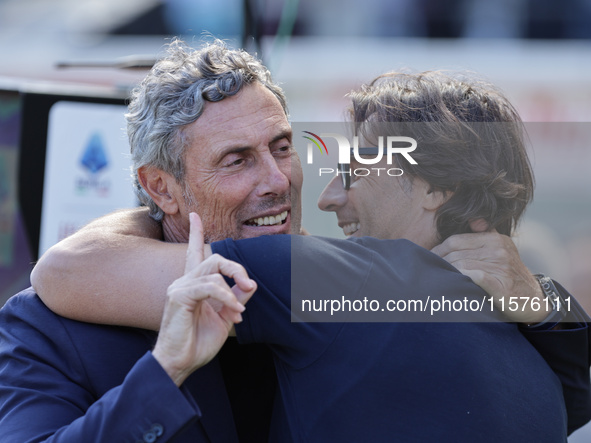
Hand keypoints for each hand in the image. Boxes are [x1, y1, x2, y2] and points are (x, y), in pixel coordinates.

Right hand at [153, 213, 256, 385]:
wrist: (180, 363)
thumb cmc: (198, 342)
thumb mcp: (225, 318)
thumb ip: (236, 297)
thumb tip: (251, 283)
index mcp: (193, 284)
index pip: (194, 252)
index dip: (195, 233)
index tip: (195, 215)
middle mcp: (184, 281)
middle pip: (215, 257)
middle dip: (237, 268)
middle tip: (249, 286)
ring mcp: (179, 287)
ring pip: (215, 270)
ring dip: (233, 290)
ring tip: (238, 312)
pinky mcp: (179, 296)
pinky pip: (210, 286)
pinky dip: (227, 298)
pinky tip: (234, 313)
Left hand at [431, 227, 548, 323]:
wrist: (534, 300)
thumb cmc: (509, 275)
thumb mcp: (502, 249)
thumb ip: (486, 234)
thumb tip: (473, 220)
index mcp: (495, 239)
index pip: (455, 240)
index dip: (438, 250)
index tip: (428, 258)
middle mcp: (499, 249)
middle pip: (455, 253)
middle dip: (439, 262)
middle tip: (428, 270)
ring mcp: (502, 267)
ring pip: (461, 265)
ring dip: (446, 272)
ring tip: (436, 278)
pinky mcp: (503, 285)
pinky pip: (475, 277)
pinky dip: (462, 278)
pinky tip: (454, 283)